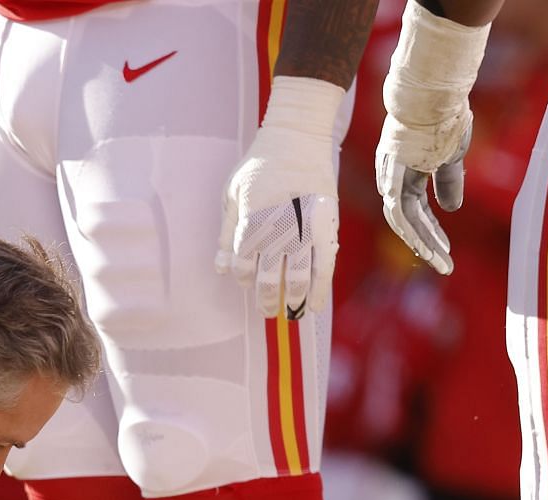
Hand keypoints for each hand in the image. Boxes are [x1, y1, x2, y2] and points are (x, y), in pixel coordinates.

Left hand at [217, 76, 344, 319]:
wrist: (297, 138)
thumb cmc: (258, 166)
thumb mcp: (231, 195)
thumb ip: (226, 233)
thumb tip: (221, 269)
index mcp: (251, 222)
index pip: (244, 264)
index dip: (244, 278)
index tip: (246, 282)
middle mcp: (278, 229)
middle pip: (271, 276)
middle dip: (268, 297)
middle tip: (267, 310)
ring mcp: (305, 228)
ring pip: (300, 275)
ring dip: (294, 298)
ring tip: (291, 312)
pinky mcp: (327, 224)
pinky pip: (325, 264)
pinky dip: (320, 287)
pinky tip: (315, 304)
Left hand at [374, 5, 491, 274]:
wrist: (432, 91)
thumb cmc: (442, 116)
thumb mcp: (450, 154)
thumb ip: (448, 181)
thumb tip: (452, 209)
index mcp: (404, 174)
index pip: (415, 211)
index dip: (429, 231)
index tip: (445, 249)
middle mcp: (392, 178)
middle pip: (406, 220)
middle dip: (427, 244)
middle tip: (444, 265)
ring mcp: (390, 177)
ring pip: (402, 221)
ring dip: (422, 243)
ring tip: (440, 261)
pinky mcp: (392, 175)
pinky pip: (400, 211)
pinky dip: (413, 230)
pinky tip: (427, 245)